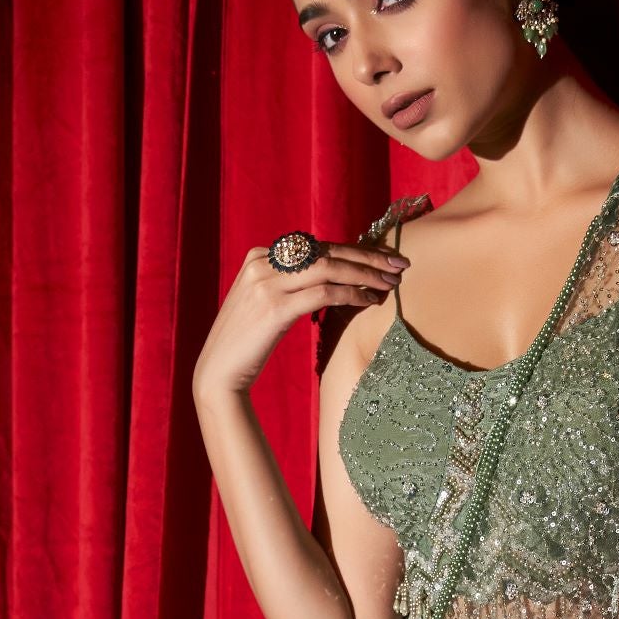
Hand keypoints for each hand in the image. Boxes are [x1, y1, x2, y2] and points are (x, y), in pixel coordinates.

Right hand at [194, 238, 403, 401]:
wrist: (219, 371)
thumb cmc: (248, 341)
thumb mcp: (266, 301)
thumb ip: (290, 282)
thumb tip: (333, 276)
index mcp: (260, 255)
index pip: (317, 246)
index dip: (353, 250)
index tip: (382, 257)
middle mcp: (262, 263)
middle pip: (326, 252)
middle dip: (367, 257)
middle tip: (399, 264)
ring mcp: (267, 283)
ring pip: (328, 268)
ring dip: (365, 273)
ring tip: (392, 283)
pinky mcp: (274, 308)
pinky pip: (323, 294)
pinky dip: (351, 294)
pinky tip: (370, 301)